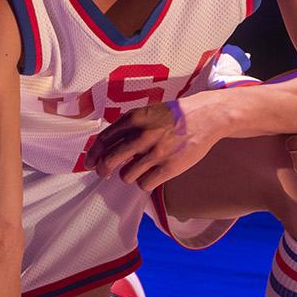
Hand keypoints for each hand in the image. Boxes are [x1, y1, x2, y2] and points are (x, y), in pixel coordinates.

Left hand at [90, 99, 219, 191]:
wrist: (206, 116)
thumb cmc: (175, 115)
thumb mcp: (148, 112)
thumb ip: (129, 126)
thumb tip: (107, 145)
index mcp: (134, 118)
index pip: (104, 140)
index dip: (93, 155)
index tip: (90, 163)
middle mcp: (142, 135)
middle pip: (109, 161)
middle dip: (103, 170)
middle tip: (104, 173)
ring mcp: (155, 153)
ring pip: (126, 176)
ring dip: (129, 175)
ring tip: (140, 169)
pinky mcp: (169, 167)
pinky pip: (144, 184)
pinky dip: (145, 182)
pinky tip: (152, 175)